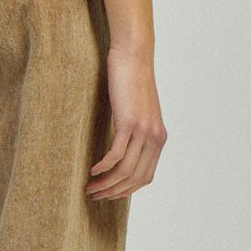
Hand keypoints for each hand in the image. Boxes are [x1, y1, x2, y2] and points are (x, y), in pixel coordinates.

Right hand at [85, 42, 167, 199]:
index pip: (145, 177)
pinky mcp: (128, 122)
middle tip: (95, 195)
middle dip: (114, 192)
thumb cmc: (132, 79)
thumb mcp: (139, 109)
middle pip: (135, 179)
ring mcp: (142, 131)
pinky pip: (116, 155)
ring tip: (90, 187)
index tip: (110, 194)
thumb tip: (123, 145)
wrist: (134, 56)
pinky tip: (92, 170)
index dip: (127, 190)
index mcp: (159, 138)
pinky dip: (104, 167)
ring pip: (125, 170)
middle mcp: (154, 138)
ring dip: (106, 183)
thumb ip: (136, 130)